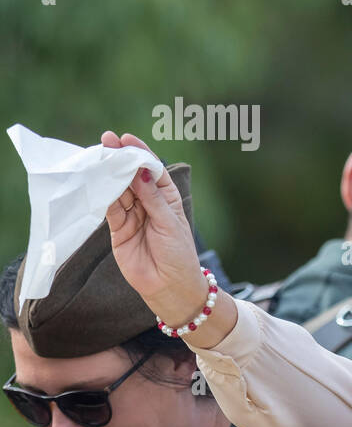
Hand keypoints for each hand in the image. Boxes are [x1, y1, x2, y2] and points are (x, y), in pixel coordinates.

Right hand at [102, 132, 205, 324]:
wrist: (170, 288)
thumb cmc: (179, 255)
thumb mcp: (169, 223)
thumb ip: (152, 198)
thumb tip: (141, 172)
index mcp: (168, 198)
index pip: (152, 170)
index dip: (140, 154)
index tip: (127, 139)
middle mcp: (149, 204)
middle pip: (132, 177)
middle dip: (120, 159)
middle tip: (107, 142)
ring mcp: (132, 216)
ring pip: (119, 190)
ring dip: (110, 175)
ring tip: (99, 158)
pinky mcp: (118, 230)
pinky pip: (110, 209)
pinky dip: (104, 196)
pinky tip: (97, 182)